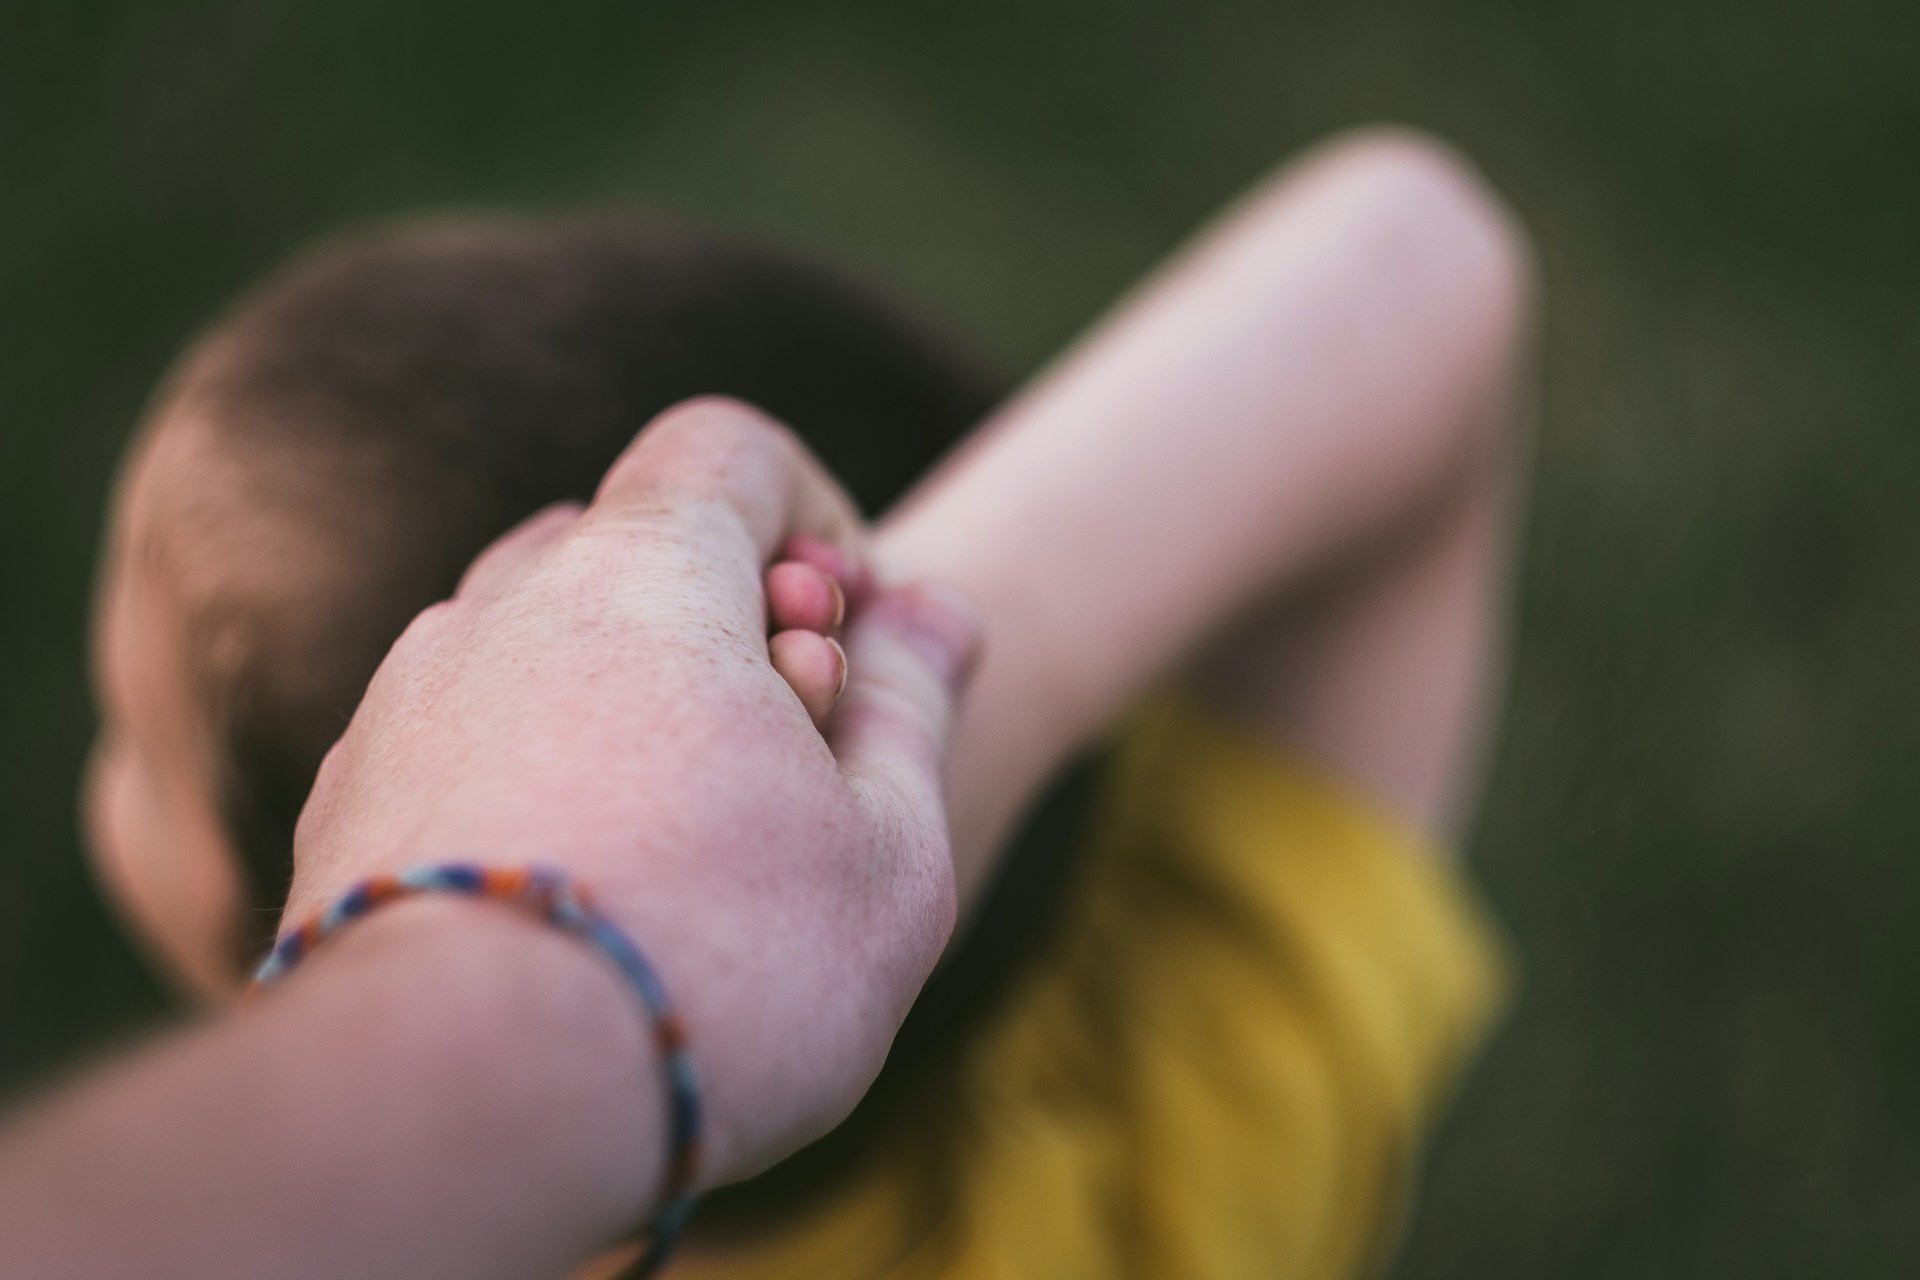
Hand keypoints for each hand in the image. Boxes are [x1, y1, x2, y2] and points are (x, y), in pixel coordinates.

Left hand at [286, 396, 981, 1185]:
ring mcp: (406, 698)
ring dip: (628, 709)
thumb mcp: (888, 844)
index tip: (842, 641)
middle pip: (635, 549)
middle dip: (726, 626)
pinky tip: (579, 905)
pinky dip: (537, 780)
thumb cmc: (721, 964)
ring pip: (543, 646)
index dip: (812, 518)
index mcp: (643, 573)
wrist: (464, 1106)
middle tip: (782, 758)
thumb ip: (915, 702)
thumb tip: (930, 610)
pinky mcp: (347, 799)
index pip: (727, 446)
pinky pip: (466, 738)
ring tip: (681, 852)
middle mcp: (502, 603)